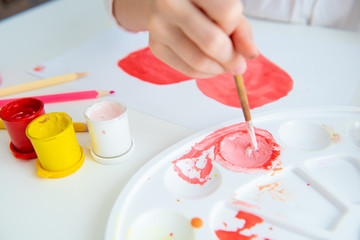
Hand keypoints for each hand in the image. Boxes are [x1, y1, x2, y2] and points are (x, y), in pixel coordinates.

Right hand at [113, 0, 258, 77]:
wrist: (160, 2)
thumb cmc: (199, 4)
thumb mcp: (224, 6)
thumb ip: (241, 29)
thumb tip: (250, 55)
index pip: (228, 13)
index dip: (234, 27)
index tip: (230, 28)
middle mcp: (170, 3)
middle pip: (212, 42)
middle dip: (230, 58)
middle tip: (236, 62)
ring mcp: (158, 26)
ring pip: (199, 61)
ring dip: (219, 69)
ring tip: (224, 64)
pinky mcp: (154, 47)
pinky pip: (187, 70)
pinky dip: (205, 73)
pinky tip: (210, 66)